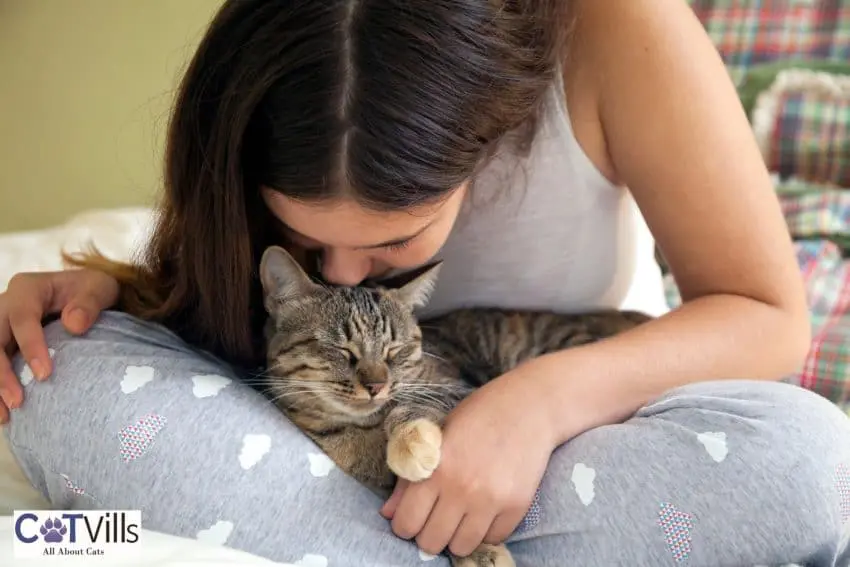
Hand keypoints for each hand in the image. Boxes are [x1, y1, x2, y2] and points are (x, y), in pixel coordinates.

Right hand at [0, 269, 118, 421]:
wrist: (86, 296)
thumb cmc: (92, 291)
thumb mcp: (99, 288)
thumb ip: (89, 303)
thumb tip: (74, 325)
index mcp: (27, 289)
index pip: (22, 318)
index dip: (31, 346)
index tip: (45, 374)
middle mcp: (6, 306)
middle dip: (1, 373)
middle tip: (17, 401)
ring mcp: (0, 327)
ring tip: (4, 416)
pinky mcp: (2, 344)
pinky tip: (2, 413)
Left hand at [380, 360, 557, 556]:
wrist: (529, 406)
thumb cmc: (478, 415)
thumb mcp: (436, 437)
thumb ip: (409, 478)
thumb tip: (388, 514)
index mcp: (435, 468)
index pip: (406, 522)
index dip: (405, 524)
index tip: (412, 517)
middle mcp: (461, 489)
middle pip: (431, 542)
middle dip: (428, 534)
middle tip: (435, 518)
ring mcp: (491, 500)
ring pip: (461, 547)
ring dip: (456, 537)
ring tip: (460, 518)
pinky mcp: (516, 507)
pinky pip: (493, 540)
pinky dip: (486, 532)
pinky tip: (484, 511)